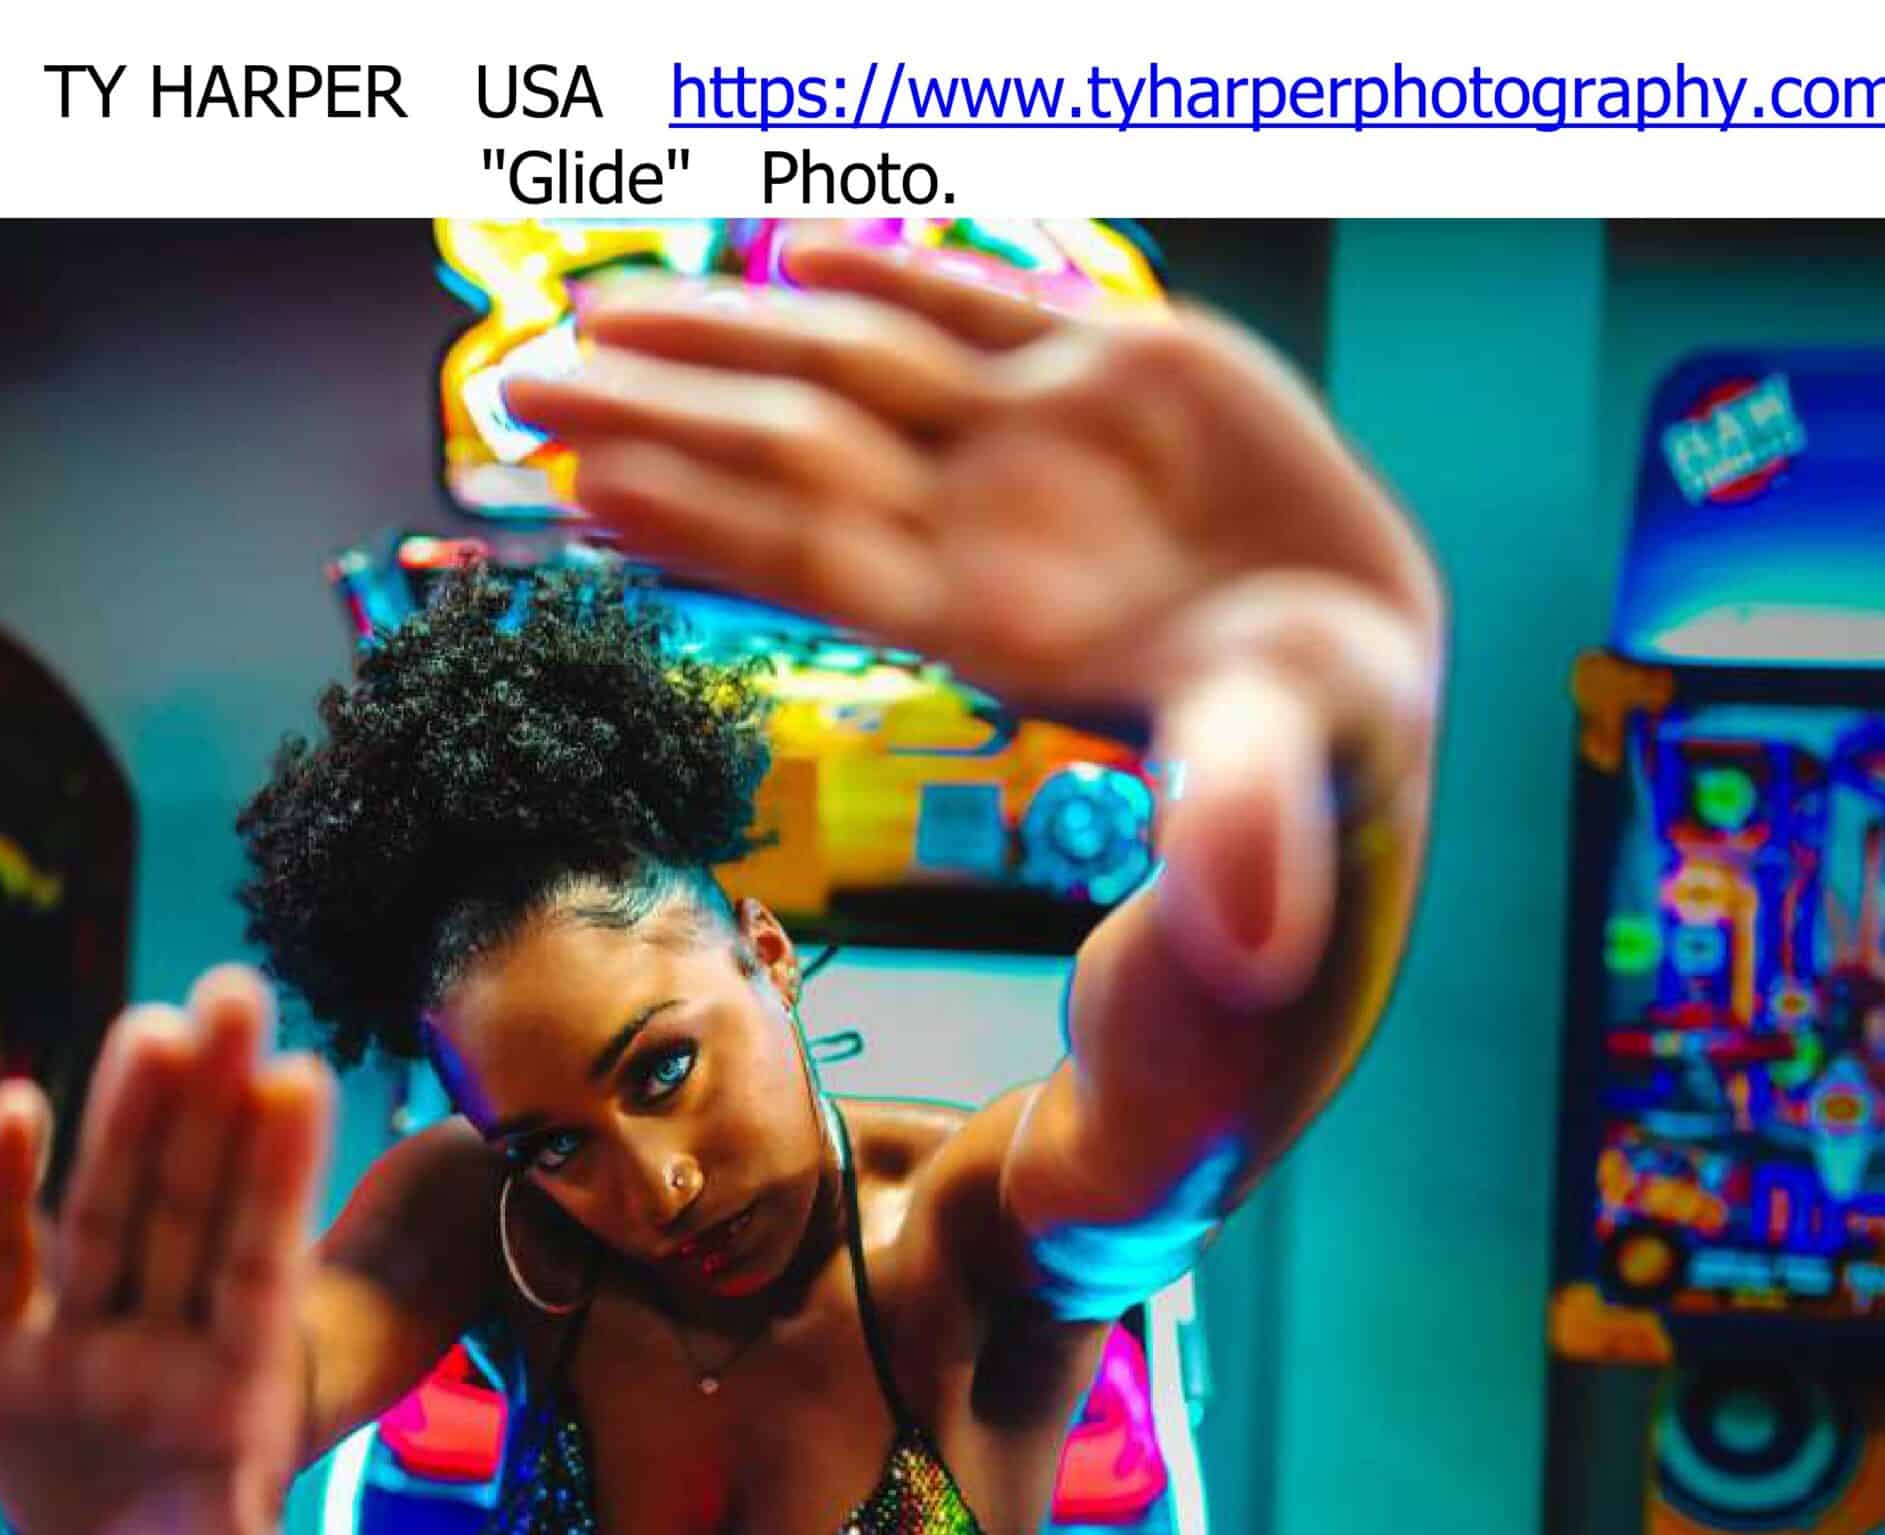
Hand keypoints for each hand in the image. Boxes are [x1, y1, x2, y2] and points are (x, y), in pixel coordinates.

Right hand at [0, 964, 455, 1534]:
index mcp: (234, 1376)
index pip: (258, 1258)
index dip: (276, 1175)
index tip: (302, 1076)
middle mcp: (163, 1332)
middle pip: (189, 1206)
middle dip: (210, 1106)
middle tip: (239, 991)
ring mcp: (81, 1332)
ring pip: (108, 1211)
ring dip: (125, 1120)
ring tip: (154, 1021)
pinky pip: (1, 1264)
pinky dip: (4, 1193)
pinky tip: (13, 1102)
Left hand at [504, 233, 1444, 1009]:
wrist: (1362, 671)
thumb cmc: (1315, 746)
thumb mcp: (1285, 778)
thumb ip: (1242, 825)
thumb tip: (1244, 935)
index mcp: (997, 623)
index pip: (811, 560)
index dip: (698, 517)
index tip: (579, 486)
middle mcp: (994, 523)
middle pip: (793, 449)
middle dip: (660, 409)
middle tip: (521, 382)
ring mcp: (1047, 435)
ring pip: (857, 361)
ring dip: (728, 331)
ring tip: (605, 310)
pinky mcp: (1123, 367)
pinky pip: (980, 303)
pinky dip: (892, 268)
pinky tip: (794, 249)